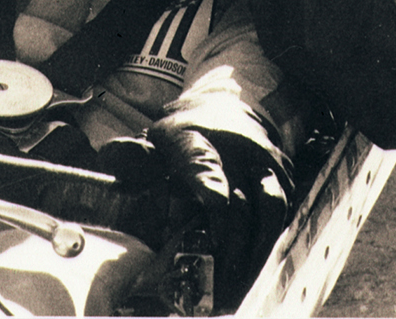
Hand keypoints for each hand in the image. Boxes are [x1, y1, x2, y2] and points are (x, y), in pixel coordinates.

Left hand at [149, 107, 289, 308]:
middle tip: (217, 286)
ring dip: (254, 251)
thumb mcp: (154, 140)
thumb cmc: (184, 137)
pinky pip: (282, 211)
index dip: (207, 179)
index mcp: (192, 138)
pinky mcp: (282, 175)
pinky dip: (270, 242)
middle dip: (229, 246)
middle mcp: (233, 147)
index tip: (214, 202)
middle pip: (237, 201)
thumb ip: (134, 156)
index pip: (199, 159)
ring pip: (268, 208)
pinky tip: (254, 268)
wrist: (228, 108)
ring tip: (238, 286)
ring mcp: (262, 161)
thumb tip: (112, 155)